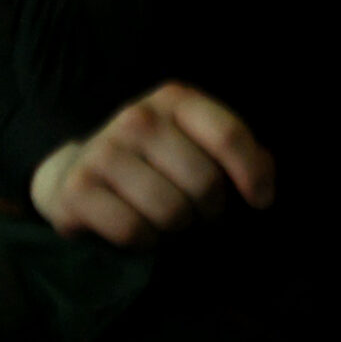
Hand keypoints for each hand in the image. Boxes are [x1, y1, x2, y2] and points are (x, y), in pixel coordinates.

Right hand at [28, 81, 274, 248]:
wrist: (75, 172)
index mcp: (176, 100)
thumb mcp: (197, 141)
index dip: (252, 174)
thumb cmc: (154, 159)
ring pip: (171, 211)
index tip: (261, 201)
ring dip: (177, 227)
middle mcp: (138, 119)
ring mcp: (104, 152)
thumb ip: (239, 153)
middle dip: (211, 208)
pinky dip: (145, 241)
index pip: (229, 136)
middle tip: (201, 211)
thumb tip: (265, 184)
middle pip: (204, 181)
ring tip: (169, 219)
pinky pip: (133, 230)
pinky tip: (141, 231)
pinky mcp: (77, 189)